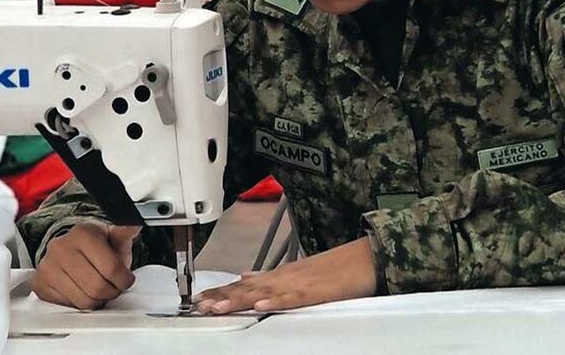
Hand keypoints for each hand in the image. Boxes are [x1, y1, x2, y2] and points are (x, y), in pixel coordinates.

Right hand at [31, 222, 140, 309]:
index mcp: (82, 233)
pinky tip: (83, 291)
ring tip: (99, 288)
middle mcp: (60, 247)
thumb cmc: (96, 246)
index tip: (126, 279)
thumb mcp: (114, 238)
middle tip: (114, 286)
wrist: (71, 250)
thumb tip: (134, 224)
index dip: (124, 279)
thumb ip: (125, 233)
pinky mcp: (40, 285)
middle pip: (97, 287)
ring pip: (84, 301)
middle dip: (112, 291)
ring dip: (98, 300)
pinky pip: (69, 307)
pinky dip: (80, 303)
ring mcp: (47, 266)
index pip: (111, 268)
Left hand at [193, 237, 377, 313]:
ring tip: (218, 307)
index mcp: (280, 276)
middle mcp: (284, 277)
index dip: (221, 291)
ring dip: (239, 299)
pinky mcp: (316, 290)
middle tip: (198, 305)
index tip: (199, 299)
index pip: (244, 285)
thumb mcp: (299, 273)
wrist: (366, 257)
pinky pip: (293, 297)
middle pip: (247, 288)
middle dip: (222, 297)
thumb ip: (270, 277)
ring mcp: (299, 283)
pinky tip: (260, 305)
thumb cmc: (337, 269)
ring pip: (264, 292)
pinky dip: (276, 301)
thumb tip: (246, 276)